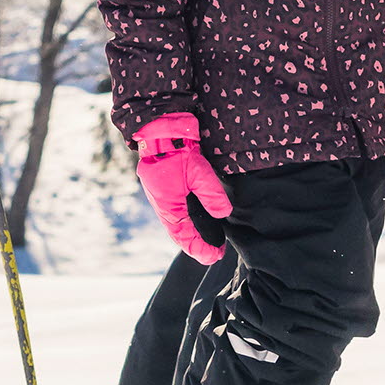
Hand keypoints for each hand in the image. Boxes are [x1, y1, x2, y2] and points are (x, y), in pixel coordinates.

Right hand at [133, 113, 229, 263]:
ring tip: (207, 242)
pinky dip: (187, 221)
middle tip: (214, 253)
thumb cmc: (176, 150)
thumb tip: (223, 213)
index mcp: (167, 205)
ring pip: (177, 223)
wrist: (160, 128)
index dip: (199, 249)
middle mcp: (163, 204)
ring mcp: (163, 196)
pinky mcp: (167, 188)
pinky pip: (176, 212)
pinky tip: (197, 220)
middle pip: (179, 233)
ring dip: (190, 234)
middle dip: (195, 245)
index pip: (183, 236)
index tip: (214, 256)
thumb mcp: (198, 171)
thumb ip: (210, 194)